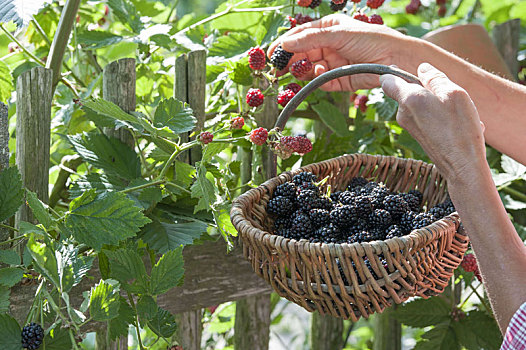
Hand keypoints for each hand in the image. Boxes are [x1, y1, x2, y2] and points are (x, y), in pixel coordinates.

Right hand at [268, 14, 410, 90]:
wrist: (395, 60)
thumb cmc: (370, 39)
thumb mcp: (338, 33)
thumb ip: (310, 39)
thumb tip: (285, 44)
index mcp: (328, 29)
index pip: (300, 36)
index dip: (284, 44)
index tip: (270, 54)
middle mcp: (328, 45)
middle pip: (301, 54)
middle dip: (291, 61)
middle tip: (279, 70)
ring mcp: (333, 63)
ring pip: (309, 70)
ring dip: (306, 71)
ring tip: (310, 69)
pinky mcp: (339, 80)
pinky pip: (322, 82)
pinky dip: (319, 80)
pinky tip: (322, 74)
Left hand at [380, 63, 486, 181]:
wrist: (461, 165)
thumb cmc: (459, 128)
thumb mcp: (453, 93)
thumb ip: (435, 78)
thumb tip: (422, 69)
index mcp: (409, 99)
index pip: (387, 80)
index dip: (394, 72)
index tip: (403, 69)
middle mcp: (403, 114)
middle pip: (409, 91)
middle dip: (428, 89)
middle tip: (449, 95)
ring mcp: (409, 127)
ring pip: (422, 105)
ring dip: (439, 105)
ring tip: (459, 115)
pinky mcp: (418, 136)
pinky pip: (428, 119)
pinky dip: (442, 119)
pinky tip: (459, 126)